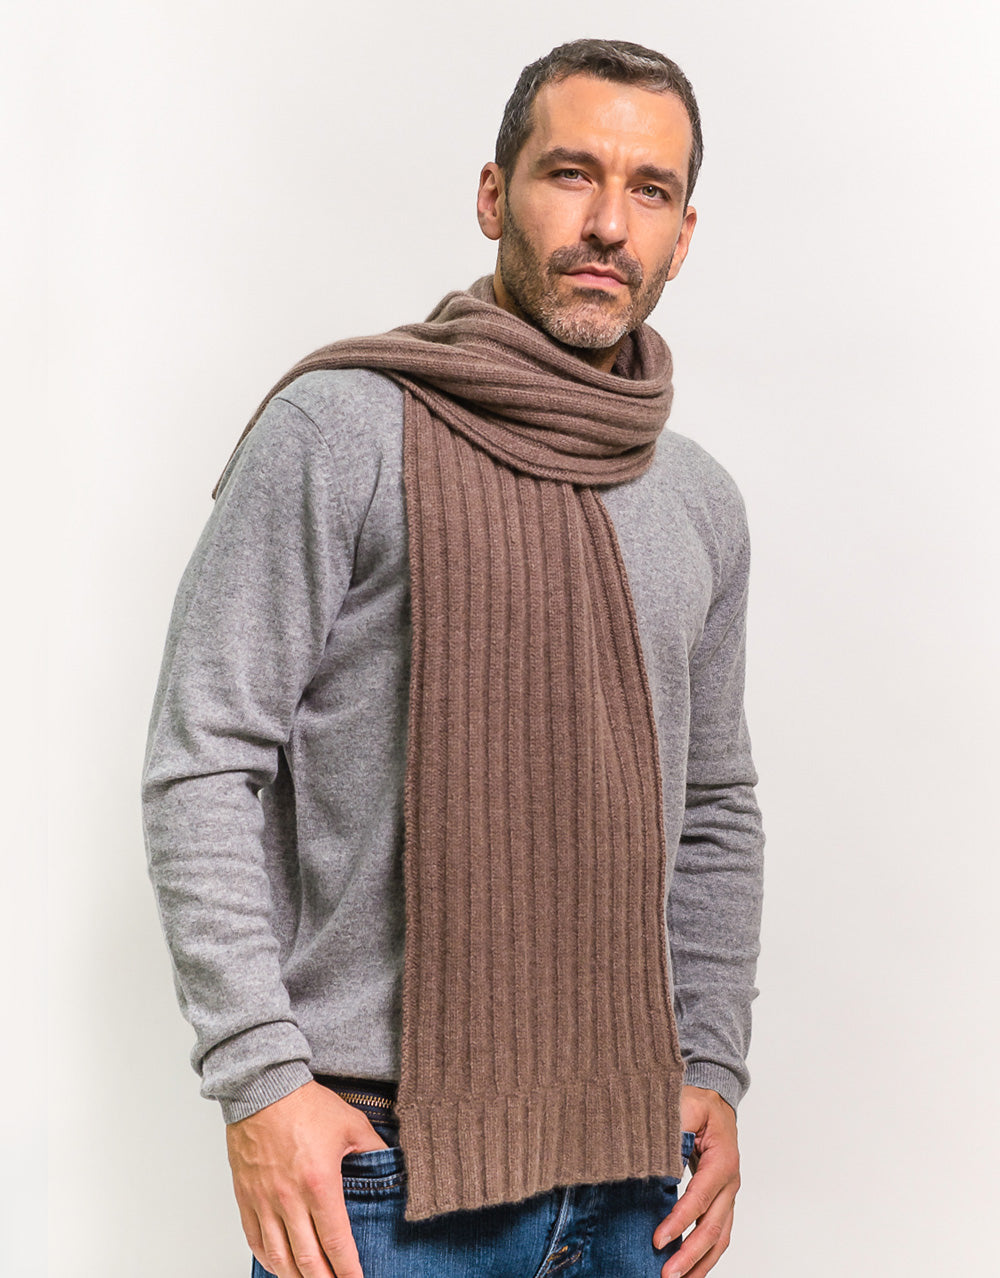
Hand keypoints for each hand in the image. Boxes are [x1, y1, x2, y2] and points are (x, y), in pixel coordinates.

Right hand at [226, 1079, 389, 1277]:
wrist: (262, 1086)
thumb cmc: (304, 1103)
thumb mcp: (351, 1123)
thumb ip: (373, 1150)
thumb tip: (391, 1165)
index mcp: (319, 1183)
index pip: (336, 1241)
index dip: (348, 1269)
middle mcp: (289, 1199)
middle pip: (307, 1260)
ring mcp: (264, 1201)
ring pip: (279, 1257)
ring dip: (296, 1277)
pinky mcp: (246, 1196)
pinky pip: (254, 1239)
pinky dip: (268, 1259)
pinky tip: (280, 1265)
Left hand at [652, 1085, 740, 1277]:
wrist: (717, 1100)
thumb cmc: (700, 1103)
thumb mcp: (686, 1105)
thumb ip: (675, 1126)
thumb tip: (658, 1152)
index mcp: (723, 1161)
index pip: (700, 1199)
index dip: (680, 1222)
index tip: (658, 1240)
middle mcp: (730, 1183)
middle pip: (714, 1227)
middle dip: (690, 1254)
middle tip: (667, 1274)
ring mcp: (728, 1195)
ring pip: (720, 1238)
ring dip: (700, 1263)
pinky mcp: (722, 1201)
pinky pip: (717, 1233)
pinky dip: (705, 1255)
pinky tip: (690, 1269)